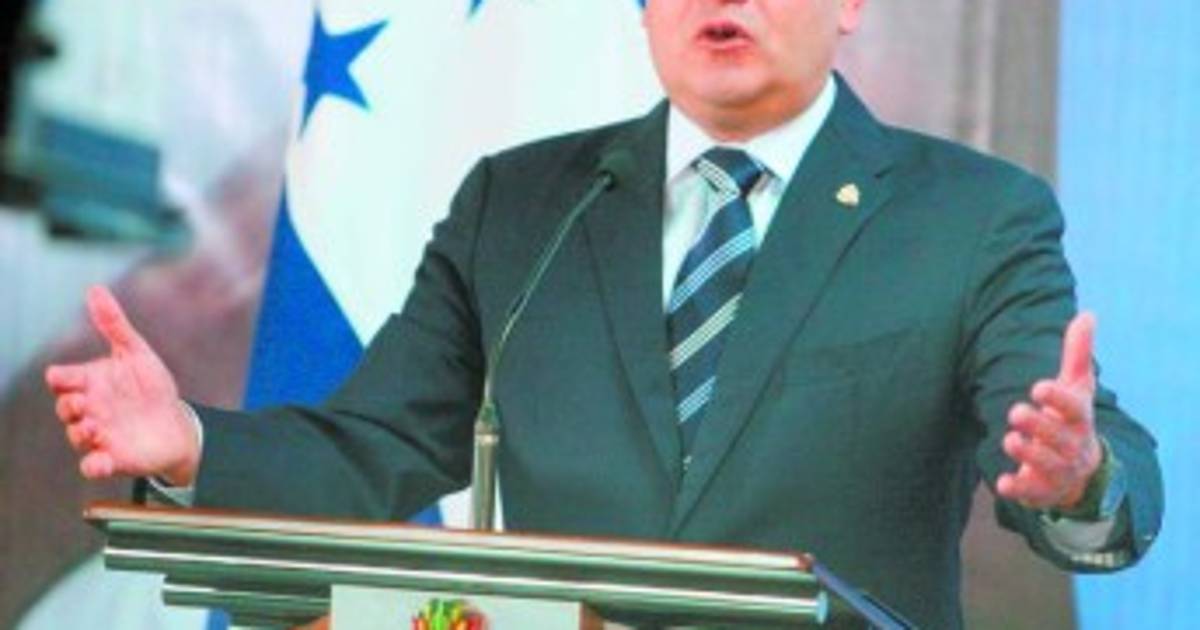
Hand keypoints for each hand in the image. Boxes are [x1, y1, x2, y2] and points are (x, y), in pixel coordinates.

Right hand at [45, 286, 199, 484]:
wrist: (176, 424)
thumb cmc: (151, 388)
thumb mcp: (136, 354)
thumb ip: (114, 325)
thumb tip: (94, 289)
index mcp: (90, 383)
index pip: (62, 380)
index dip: (61, 379)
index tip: (65, 378)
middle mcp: (89, 410)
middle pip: (65, 408)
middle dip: (70, 406)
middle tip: (84, 403)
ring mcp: (98, 435)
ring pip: (76, 436)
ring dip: (81, 433)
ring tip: (95, 429)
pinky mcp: (112, 459)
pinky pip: (93, 466)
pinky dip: (94, 465)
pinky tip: (101, 460)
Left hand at [997, 312, 1102, 510]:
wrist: (1083, 472)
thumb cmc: (1073, 420)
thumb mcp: (1077, 387)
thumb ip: (1077, 353)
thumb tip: (1087, 314)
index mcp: (1079, 419)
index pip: (1074, 409)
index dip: (1058, 399)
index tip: (1038, 387)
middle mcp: (1072, 446)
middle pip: (1059, 438)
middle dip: (1039, 425)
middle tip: (1015, 412)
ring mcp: (1059, 471)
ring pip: (1046, 465)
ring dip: (1028, 454)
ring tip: (1010, 439)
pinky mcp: (1042, 490)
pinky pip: (1031, 493)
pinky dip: (1019, 490)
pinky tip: (1004, 484)